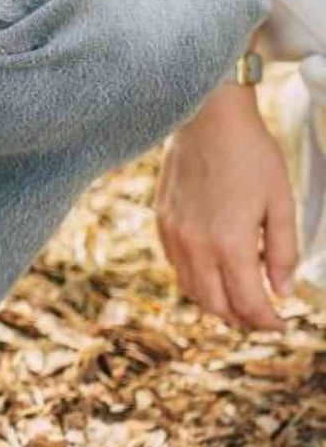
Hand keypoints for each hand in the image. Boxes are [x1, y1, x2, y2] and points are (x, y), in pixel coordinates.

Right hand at [157, 82, 296, 329]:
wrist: (206, 121)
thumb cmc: (251, 155)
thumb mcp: (280, 201)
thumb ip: (282, 250)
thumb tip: (283, 290)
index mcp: (230, 244)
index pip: (248, 302)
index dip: (267, 320)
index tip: (281, 325)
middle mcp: (197, 248)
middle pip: (217, 306)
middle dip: (242, 319)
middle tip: (262, 318)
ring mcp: (175, 239)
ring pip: (193, 292)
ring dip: (217, 304)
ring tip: (239, 301)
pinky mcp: (163, 227)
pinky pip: (178, 269)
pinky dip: (198, 281)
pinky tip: (215, 273)